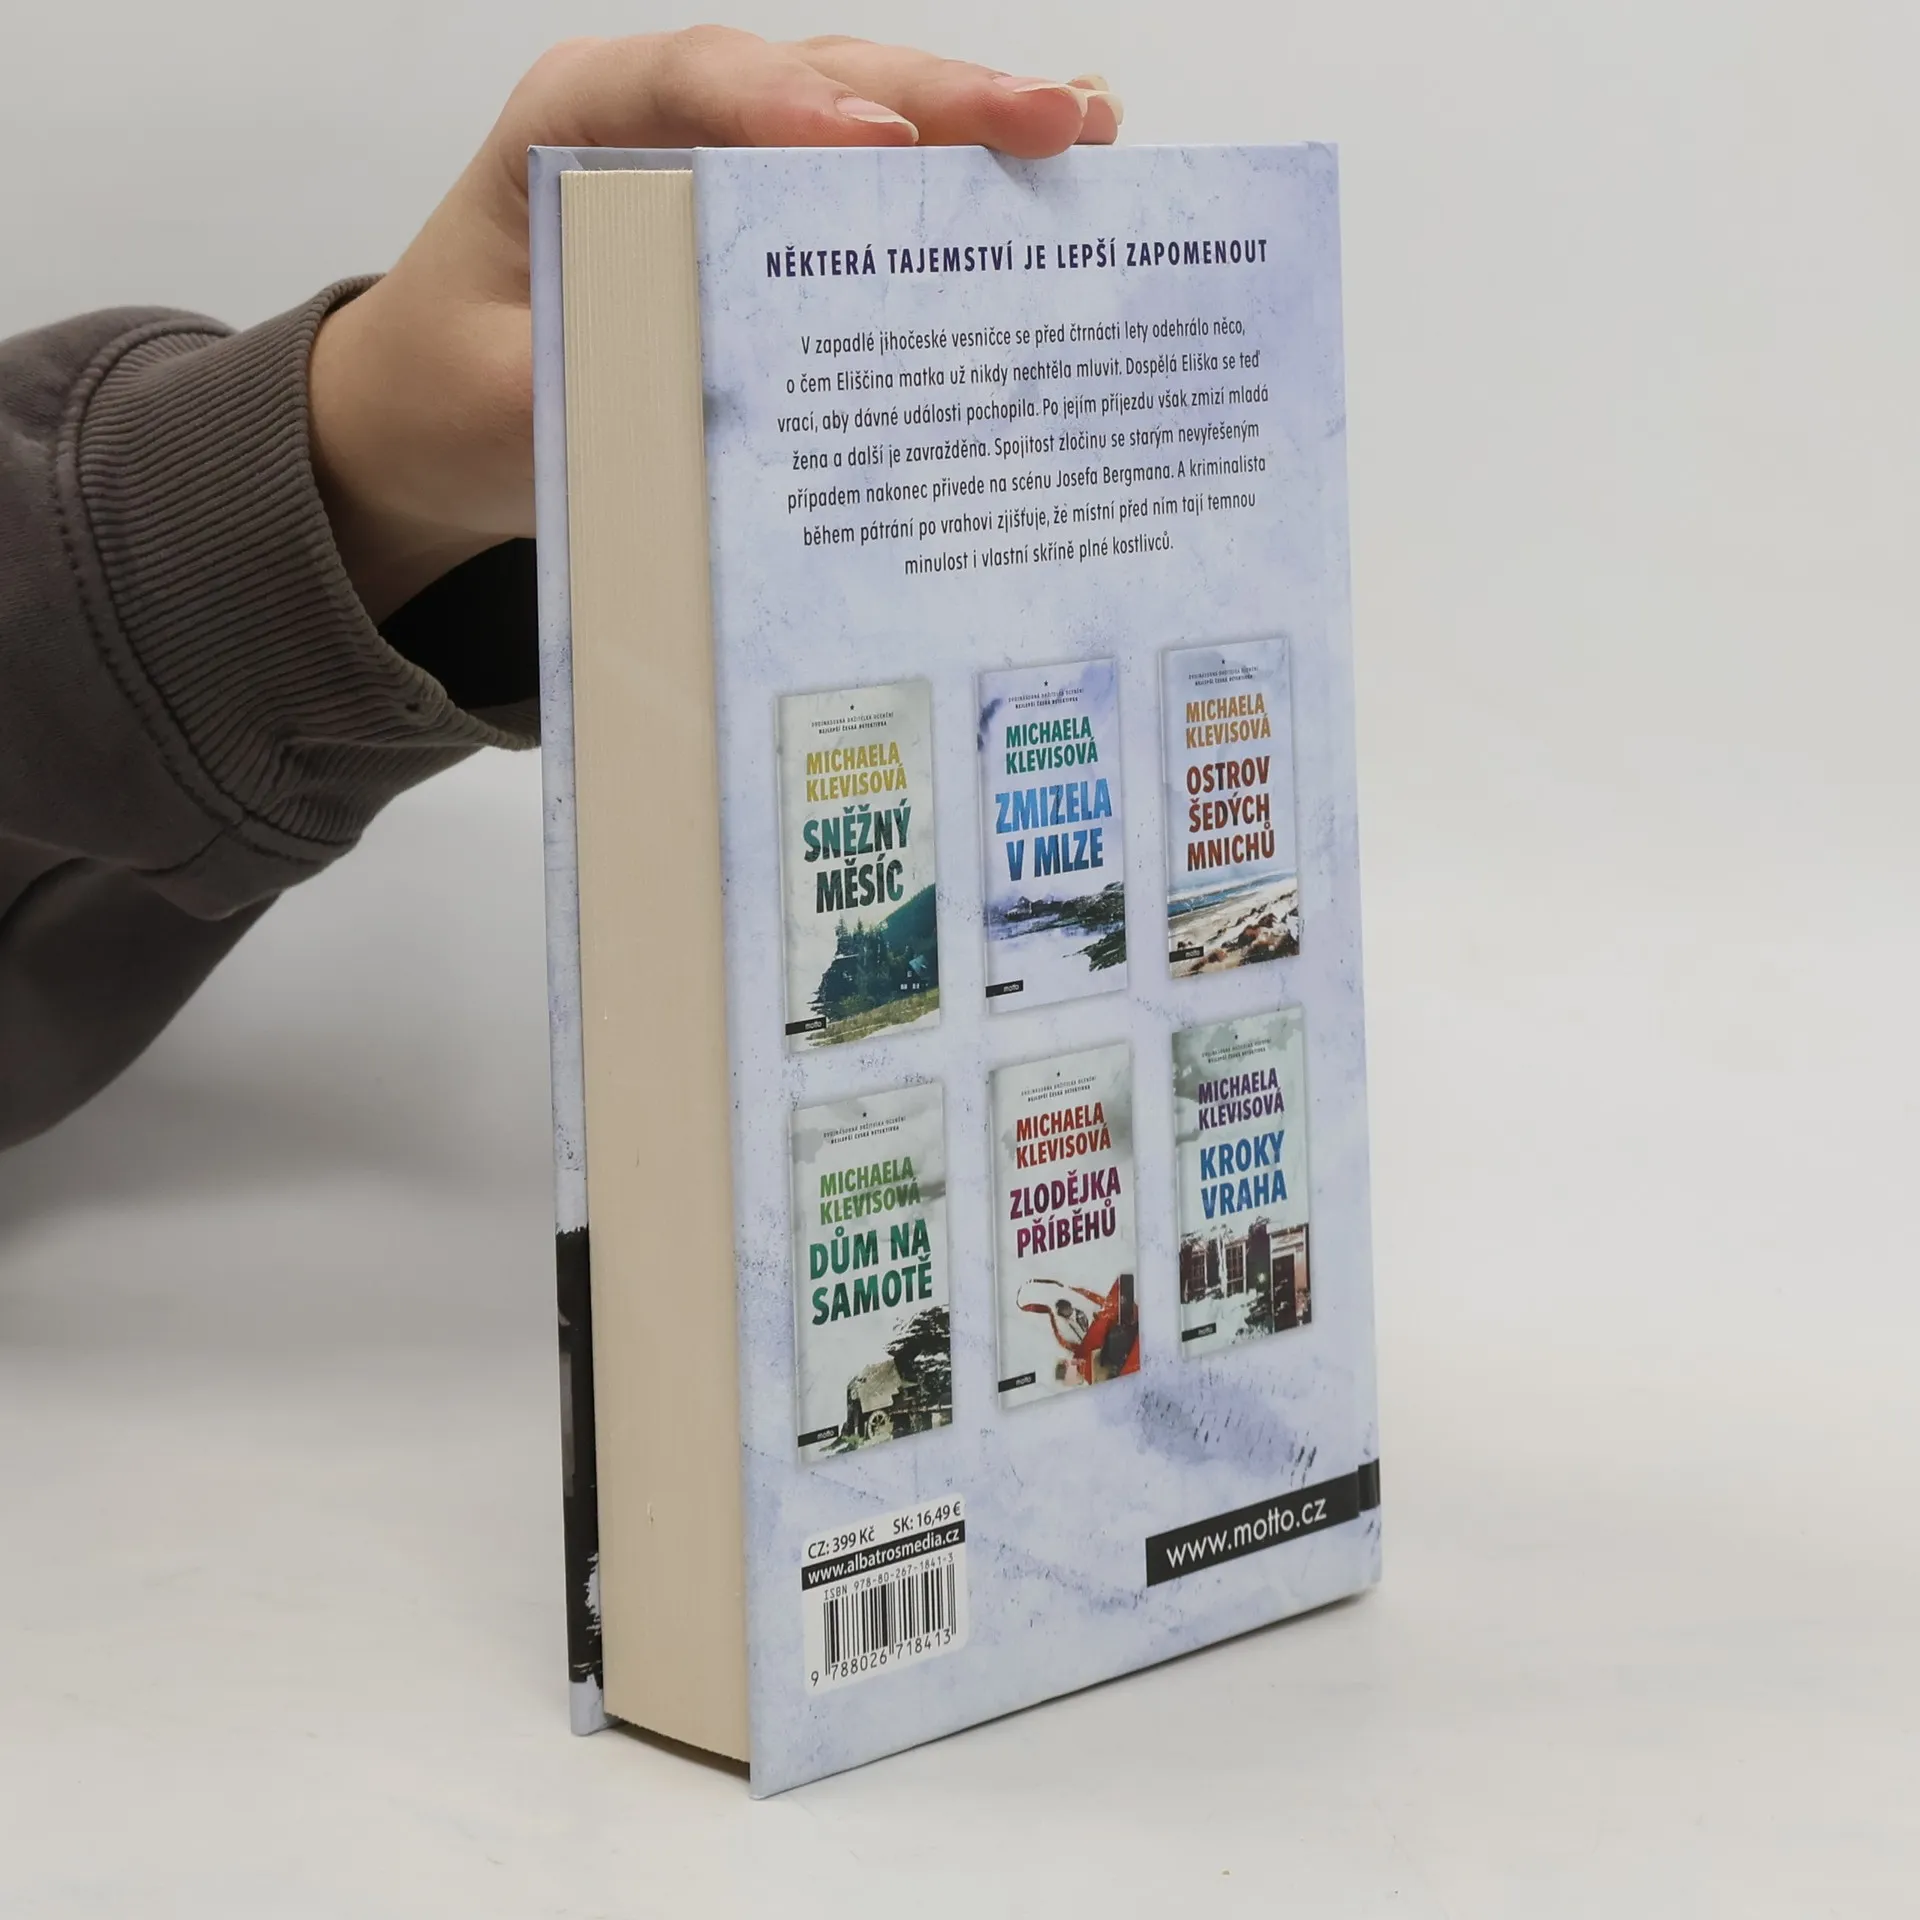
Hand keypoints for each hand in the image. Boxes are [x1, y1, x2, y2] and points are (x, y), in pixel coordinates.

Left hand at [307, 30, 1120, 621]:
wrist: (427, 417)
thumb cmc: (452, 393)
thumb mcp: (504, 402)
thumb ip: (598, 385)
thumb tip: (718, 401)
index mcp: (574, 128)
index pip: (689, 86)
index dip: (788, 104)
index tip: (877, 144)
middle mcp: (659, 122)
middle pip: (811, 82)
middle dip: (936, 101)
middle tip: (1050, 121)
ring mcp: (720, 163)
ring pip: (858, 116)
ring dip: (972, 128)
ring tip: (1086, 130)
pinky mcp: (759, 224)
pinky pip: (861, 191)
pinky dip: (948, 185)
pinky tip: (1042, 172)